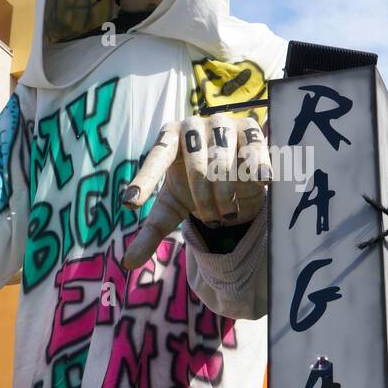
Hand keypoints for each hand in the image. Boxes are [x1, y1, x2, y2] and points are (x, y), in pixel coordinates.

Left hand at [119, 113, 270, 269]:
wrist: (234, 176)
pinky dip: (254, 171)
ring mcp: (224, 123)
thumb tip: (128, 264)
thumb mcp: (172, 208)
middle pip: (198, 167)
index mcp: (170, 137)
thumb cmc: (195, 187)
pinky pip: (253, 152)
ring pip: (224, 163)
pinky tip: (259, 183)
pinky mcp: (251, 129)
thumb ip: (151, 232)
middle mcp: (194, 125)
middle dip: (204, 200)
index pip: (155, 157)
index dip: (144, 181)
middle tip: (211, 218)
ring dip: (226, 194)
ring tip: (227, 210)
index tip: (130, 205)